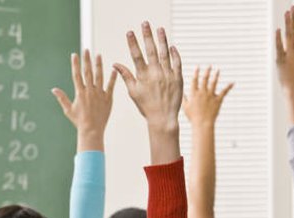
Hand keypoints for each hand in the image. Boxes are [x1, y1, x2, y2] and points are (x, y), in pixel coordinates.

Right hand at [52, 50, 117, 152]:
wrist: (92, 130)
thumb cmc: (79, 121)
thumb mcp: (68, 110)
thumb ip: (62, 98)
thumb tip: (53, 89)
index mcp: (80, 93)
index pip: (77, 75)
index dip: (75, 64)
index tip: (74, 54)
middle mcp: (89, 91)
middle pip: (88, 72)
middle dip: (86, 60)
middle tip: (86, 49)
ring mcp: (99, 94)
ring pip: (99, 76)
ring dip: (99, 65)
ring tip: (98, 55)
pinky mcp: (108, 98)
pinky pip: (111, 86)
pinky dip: (112, 77)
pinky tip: (113, 69)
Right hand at [114, 23, 182, 164]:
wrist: (163, 118)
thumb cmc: (146, 106)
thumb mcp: (133, 92)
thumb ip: (126, 76)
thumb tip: (115, 64)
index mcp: (143, 77)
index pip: (136, 56)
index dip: (133, 43)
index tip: (130, 32)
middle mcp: (155, 74)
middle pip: (151, 51)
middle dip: (147, 36)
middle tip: (145, 24)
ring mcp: (167, 75)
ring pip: (164, 53)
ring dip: (162, 40)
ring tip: (159, 29)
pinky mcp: (177, 78)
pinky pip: (176, 62)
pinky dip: (174, 54)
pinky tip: (171, 46)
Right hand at [183, 66, 233, 128]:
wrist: (202, 123)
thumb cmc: (193, 117)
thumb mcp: (185, 107)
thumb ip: (184, 98)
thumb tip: (182, 92)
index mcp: (194, 93)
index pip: (195, 80)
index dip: (196, 73)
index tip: (198, 67)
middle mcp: (202, 92)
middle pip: (205, 79)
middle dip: (207, 71)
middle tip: (209, 65)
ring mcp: (210, 95)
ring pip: (214, 83)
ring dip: (216, 75)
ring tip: (217, 70)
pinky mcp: (218, 100)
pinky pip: (224, 91)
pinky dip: (229, 87)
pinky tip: (232, 82)